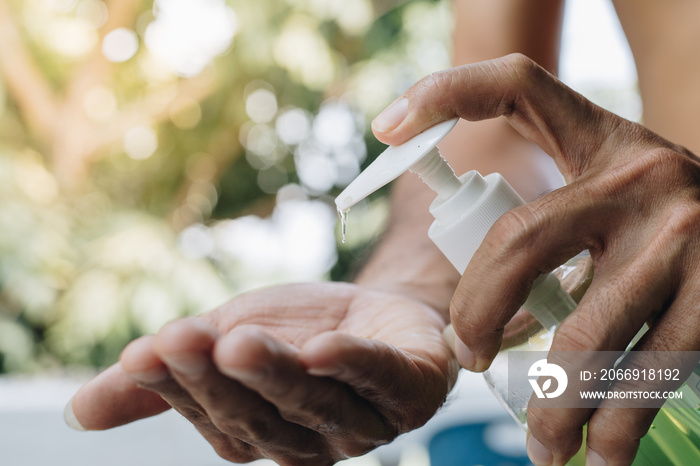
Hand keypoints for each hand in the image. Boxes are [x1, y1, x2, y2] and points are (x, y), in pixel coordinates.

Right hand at [67, 282, 456, 464]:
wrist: (373, 308)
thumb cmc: (295, 332)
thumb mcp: (221, 344)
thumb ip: (163, 382)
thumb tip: (76, 413)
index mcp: (263, 434)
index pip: (215, 420)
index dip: (179, 388)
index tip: (143, 352)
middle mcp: (314, 440)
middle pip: (262, 416)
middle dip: (220, 380)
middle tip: (183, 340)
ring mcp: (367, 420)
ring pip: (317, 401)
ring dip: (277, 372)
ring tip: (238, 340)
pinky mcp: (412, 388)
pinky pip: (383, 379)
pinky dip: (354, 364)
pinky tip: (324, 347)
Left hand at [372, 54, 699, 464]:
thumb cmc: (655, 211)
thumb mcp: (608, 180)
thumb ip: (544, 209)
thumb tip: (463, 287)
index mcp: (602, 140)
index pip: (515, 87)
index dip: (444, 91)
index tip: (386, 127)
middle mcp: (643, 177)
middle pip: (520, 242)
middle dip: (479, 312)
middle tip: (470, 363)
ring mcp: (687, 235)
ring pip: (586, 334)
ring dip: (553, 404)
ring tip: (541, 447)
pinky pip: (651, 371)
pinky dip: (619, 421)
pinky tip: (601, 452)